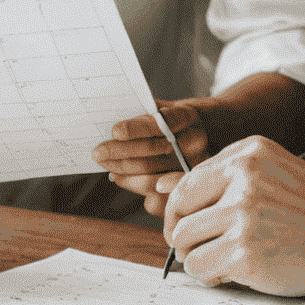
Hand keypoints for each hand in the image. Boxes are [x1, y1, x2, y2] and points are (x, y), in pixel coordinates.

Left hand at [92, 100, 209, 216]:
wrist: (206, 132)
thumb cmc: (173, 120)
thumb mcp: (163, 107)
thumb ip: (142, 112)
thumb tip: (107, 121)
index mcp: (187, 117)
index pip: (162, 122)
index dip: (138, 127)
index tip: (115, 131)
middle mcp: (195, 142)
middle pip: (153, 151)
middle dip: (120, 153)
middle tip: (98, 153)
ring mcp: (194, 168)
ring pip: (152, 177)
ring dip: (123, 173)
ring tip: (107, 165)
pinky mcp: (189, 190)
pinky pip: (158, 198)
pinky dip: (136, 188)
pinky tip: (122, 178)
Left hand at [161, 136, 304, 295]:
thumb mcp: (271, 169)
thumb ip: (225, 175)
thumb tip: (162, 189)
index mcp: (246, 154)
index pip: (186, 183)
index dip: (178, 211)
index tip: (184, 226)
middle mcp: (242, 178)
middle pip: (180, 213)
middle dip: (184, 237)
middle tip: (199, 248)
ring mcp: (244, 215)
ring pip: (185, 242)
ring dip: (198, 257)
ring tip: (221, 260)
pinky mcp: (246, 251)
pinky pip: (200, 267)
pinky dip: (209, 276)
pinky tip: (230, 273)